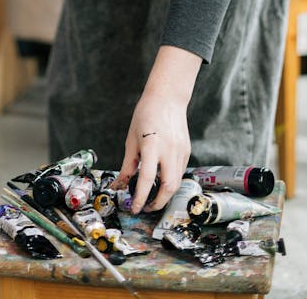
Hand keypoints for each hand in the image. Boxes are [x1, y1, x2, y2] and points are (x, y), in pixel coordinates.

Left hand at [116, 46, 201, 213]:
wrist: (167, 98)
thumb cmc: (145, 116)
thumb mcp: (131, 139)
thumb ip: (128, 164)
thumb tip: (119, 185)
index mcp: (152, 146)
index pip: (147, 179)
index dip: (141, 197)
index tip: (134, 208)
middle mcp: (169, 150)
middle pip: (169, 186)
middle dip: (158, 202)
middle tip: (146, 208)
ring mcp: (181, 151)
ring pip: (177, 182)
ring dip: (165, 194)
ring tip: (153, 198)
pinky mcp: (187, 151)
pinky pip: (180, 172)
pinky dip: (171, 181)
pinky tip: (162, 180)